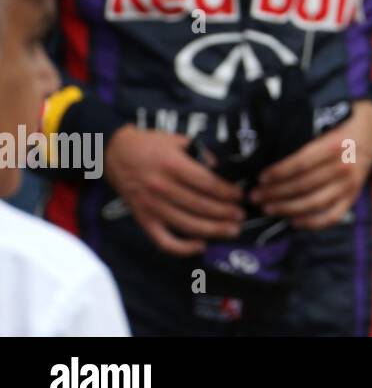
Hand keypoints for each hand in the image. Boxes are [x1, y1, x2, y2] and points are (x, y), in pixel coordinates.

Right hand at [104, 126, 244, 256]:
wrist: (114, 152)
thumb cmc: (149, 144)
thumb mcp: (177, 139)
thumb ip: (200, 153)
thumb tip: (219, 170)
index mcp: (173, 166)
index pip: (207, 183)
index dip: (227, 192)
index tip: (240, 196)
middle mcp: (162, 188)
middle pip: (201, 206)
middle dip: (225, 213)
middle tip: (241, 216)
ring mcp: (152, 207)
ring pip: (187, 224)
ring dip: (213, 230)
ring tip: (232, 230)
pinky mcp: (144, 220)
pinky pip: (164, 240)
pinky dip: (182, 248)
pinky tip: (201, 246)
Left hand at [249, 100, 371, 230]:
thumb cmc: (341, 125)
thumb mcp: (326, 122)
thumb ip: (304, 136)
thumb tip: (269, 150)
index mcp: (335, 145)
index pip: (302, 163)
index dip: (279, 172)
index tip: (261, 178)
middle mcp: (344, 166)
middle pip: (304, 185)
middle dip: (276, 193)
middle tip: (255, 196)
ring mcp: (349, 184)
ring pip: (314, 203)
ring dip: (288, 208)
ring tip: (268, 208)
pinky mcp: (353, 196)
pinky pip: (332, 215)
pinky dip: (312, 222)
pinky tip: (293, 221)